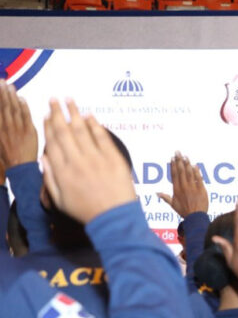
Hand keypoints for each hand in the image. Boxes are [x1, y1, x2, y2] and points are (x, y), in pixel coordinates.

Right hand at [0, 81, 39, 167]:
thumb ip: (0, 124)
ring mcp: (17, 129)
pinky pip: (26, 117)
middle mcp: (5, 127)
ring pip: (14, 109)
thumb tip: (2, 112)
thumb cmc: (6, 155)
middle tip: (2, 81)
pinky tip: (22, 99)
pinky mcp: (29, 132)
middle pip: (4, 106)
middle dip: (2, 92)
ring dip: (12, 96)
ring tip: (10, 86)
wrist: (17, 167)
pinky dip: (24, 107)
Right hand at [40, 98, 134, 223]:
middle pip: (64, 131)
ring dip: (75, 113)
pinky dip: (95, 125)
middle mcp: (77, 162)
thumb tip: (43, 158)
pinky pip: (103, 137)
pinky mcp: (114, 159)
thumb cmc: (86, 211)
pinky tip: (90, 116)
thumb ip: (49, 178)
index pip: (52, 142)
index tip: (47, 114)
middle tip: (54, 99)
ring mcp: (96, 159)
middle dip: (58, 113)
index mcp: (62, 172)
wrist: (114, 218)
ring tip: (69, 100)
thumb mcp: (59, 199)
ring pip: (82, 130)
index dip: (48, 126)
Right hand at [156, 151, 208, 216]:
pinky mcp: (201, 189)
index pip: (174, 175)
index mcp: (176, 190)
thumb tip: (157, 193)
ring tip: (185, 156)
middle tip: (178, 152)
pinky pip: (198, 179)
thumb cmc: (184, 211)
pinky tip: (195, 165)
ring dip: (187, 164)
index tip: (172, 158)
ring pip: (189, 173)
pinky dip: (196, 172)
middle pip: (181, 171)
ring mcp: (193, 188)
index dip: (173, 166)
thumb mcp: (173, 205)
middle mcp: (184, 187)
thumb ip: (165, 197)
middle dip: (179, 161)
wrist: (195, 218)